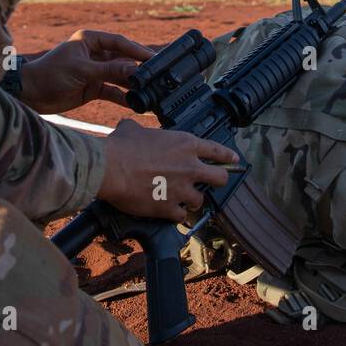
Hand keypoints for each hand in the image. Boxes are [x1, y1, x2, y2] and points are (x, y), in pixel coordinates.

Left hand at [18, 29, 154, 114]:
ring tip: (151, 91)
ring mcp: (95, 71)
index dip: (137, 51)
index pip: (119, 42)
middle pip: (123, 60)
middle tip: (157, 76)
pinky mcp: (93, 88)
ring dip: (133, 85)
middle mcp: (95, 54)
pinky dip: (124, 97)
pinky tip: (137, 104)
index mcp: (90, 40)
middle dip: (138, 69)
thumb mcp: (82, 70)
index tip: (153, 59)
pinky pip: (114, 91)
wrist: (31, 94)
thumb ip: (108, 70)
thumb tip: (134, 70)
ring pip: (120, 77)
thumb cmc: (51, 74)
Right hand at [97, 118, 240, 221]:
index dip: (227, 156)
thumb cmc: (121, 146)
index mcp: (185, 144)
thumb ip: (142, 131)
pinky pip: (182, 216)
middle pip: (220, 178)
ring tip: (182, 198)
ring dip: (192, 200)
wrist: (111, 168)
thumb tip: (131, 129)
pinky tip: (170, 212)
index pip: (216, 151)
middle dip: (219, 181)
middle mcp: (189, 167)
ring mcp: (181, 189)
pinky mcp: (169, 207)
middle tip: (211, 183)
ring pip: (200, 200)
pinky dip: (177, 214)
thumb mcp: (134, 129)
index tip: (233, 160)